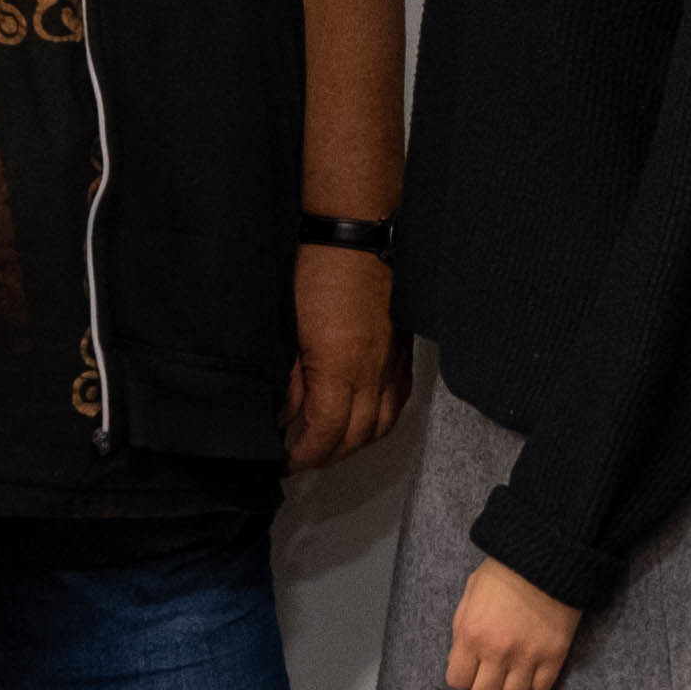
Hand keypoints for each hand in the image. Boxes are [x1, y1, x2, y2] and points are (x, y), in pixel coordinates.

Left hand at [284, 243, 398, 468]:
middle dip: (328, 455)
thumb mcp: (289, 329)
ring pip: (381, 424)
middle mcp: (373, 371)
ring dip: (355, 443)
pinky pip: (398, 399)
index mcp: (340, 367)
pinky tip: (364, 419)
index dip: (305, 453)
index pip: (326, 432)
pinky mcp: (403, 350)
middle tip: (304, 458)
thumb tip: (287, 412)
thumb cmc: (318, 267)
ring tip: (332, 446)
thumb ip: (290, 378)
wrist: (356, 230)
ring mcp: (392, 362)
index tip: (287, 459)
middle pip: (356, 436)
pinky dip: (380, 419)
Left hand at [445, 559, 582, 689]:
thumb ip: (463, 630)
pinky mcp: (555, 655)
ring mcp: (528, 656)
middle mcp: (497, 651)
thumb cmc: (505, 572)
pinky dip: (535, 682)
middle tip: (492, 672)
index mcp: (471, 635)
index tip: (471, 667)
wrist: (547, 557)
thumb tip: (461, 659)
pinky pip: (541, 688)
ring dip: (510, 686)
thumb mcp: (470, 596)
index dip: (463, 675)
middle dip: (484, 686)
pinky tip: (533, 665)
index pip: (457, 681)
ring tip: (513, 670)